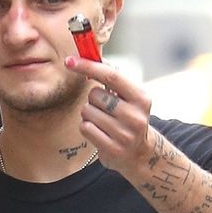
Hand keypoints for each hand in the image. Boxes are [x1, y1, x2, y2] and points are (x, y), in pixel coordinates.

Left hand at [65, 54, 151, 170]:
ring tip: (101, 121)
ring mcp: (124, 134)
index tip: (71, 61)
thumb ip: (113, 81)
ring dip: (88, 114)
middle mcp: (135, 115)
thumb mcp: (129, 98)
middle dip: (93, 99)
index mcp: (140, 97)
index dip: (89, 66)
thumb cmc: (128, 119)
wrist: (139, 153)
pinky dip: (87, 127)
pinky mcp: (112, 149)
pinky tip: (98, 131)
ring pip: (87, 112)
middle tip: (103, 107)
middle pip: (95, 95)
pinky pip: (85, 128)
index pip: (111, 76)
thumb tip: (88, 59)